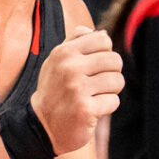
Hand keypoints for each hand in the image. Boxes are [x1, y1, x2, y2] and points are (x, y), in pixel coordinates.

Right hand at [31, 26, 123, 154]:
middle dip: (111, 73)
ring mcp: (77, 88)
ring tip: (95, 96)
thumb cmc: (55, 90)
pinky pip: (113, 101)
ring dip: (110, 91)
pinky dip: (107, 107)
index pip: (103, 39)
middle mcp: (69, 67)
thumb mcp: (57, 61)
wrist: (41, 126)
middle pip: (115, 60)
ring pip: (117, 81)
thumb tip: (101, 32)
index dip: (105, 53)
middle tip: (98, 84)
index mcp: (64, 52)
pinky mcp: (85, 109)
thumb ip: (76, 42)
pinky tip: (92, 109)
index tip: (95, 66)